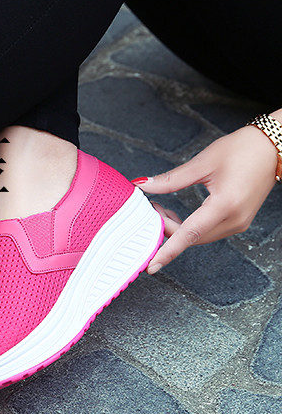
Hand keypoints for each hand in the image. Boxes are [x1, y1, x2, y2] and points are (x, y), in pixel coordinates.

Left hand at [136, 123, 279, 273]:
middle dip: (167, 229)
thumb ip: (171, 179)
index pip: (189, 234)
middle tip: (150, 211)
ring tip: (161, 210)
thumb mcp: (202, 163)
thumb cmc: (241, 150)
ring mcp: (239, 222)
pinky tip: (178, 215)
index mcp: (225, 205)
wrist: (271, 147)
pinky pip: (209, 232)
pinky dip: (190, 228)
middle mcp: (235, 219)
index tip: (151, 265)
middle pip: (192, 238)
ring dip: (177, 229)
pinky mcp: (239, 220)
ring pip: (200, 237)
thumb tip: (145, 186)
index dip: (168, 251)